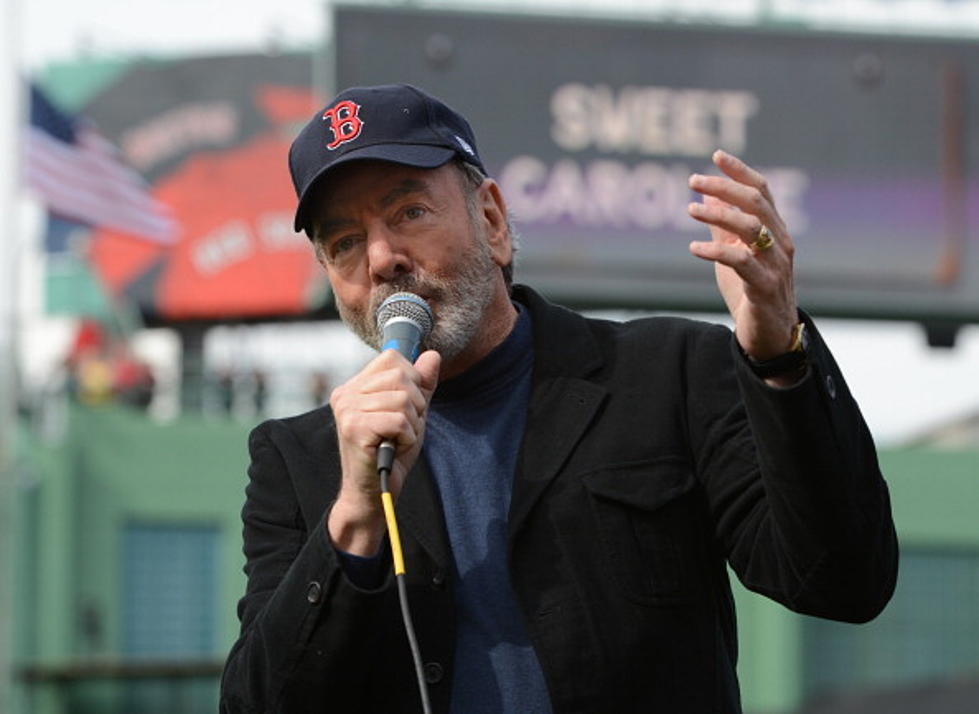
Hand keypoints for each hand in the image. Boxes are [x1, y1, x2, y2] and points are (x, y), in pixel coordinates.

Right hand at [327, 348, 440, 555]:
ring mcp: (347, 410)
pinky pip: (399, 420)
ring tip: (398, 440)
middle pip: (401, 376)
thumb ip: (422, 384)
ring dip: (412, 424)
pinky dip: (407, 437)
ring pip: (403, 399)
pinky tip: (394, 448)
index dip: (412, 380)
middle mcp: (346, 394)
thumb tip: (433, 355)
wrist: (374, 493)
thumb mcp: (412, 413)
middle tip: (403, 429)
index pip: (393, 358)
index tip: (407, 407)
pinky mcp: (354, 428)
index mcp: (355, 386)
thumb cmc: (391, 452)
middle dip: (416, 405)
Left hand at [687, 150, 798, 361]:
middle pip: (756, 202)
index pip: (762, 191)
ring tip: (689, 210)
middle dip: (724, 187)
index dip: (740, 171)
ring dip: (717, 215)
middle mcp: (780, 242)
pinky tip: (693, 247)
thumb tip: (708, 197)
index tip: (716, 156)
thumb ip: (724, 227)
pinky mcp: (765, 286)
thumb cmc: (751, 292)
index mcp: (774, 230)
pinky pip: (740, 262)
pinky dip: (715, 251)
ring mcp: (775, 264)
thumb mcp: (734, 254)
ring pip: (750, 227)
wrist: (768, 336)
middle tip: (693, 181)